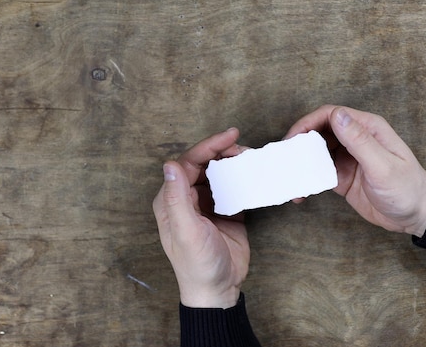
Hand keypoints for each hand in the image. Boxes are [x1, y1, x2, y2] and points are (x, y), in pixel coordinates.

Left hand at [152, 128, 249, 308]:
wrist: (218, 291)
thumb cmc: (197, 264)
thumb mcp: (187, 231)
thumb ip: (177, 198)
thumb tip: (170, 164)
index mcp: (171, 200)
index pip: (188, 163)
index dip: (208, 146)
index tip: (230, 135)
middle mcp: (187, 198)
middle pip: (204, 164)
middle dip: (223, 152)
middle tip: (244, 148)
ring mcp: (208, 205)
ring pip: (219, 174)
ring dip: (234, 164)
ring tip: (251, 159)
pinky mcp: (227, 212)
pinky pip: (234, 188)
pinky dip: (244, 179)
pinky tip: (255, 174)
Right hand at [285, 105, 425, 237]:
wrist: (416, 216)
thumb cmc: (407, 189)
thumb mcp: (382, 165)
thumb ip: (359, 140)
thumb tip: (337, 115)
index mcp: (367, 128)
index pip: (330, 115)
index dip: (308, 123)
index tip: (292, 138)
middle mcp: (355, 139)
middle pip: (318, 131)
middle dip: (299, 142)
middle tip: (284, 158)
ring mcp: (347, 157)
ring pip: (315, 151)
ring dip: (300, 162)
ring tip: (289, 176)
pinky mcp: (341, 175)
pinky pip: (318, 172)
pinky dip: (306, 180)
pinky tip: (301, 193)